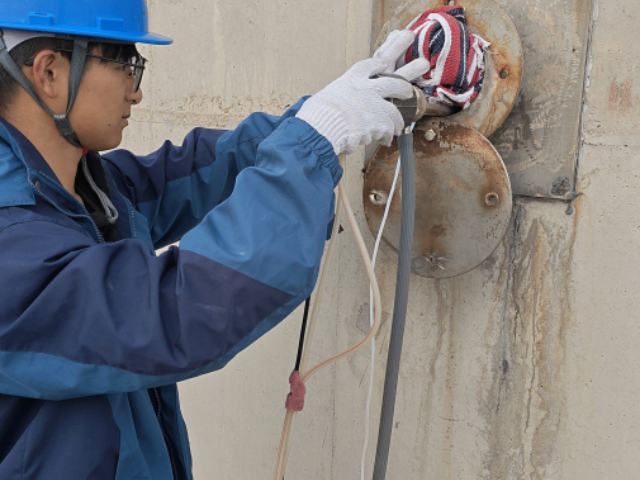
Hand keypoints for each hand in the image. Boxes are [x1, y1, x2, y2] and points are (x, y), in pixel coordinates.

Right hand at [296, 30, 429, 154]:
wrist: (321, 127)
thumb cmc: (316, 116)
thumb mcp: (324, 98)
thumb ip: (335, 99)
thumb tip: (330, 107)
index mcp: (350, 80)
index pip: (369, 66)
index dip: (379, 65)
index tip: (384, 65)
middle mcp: (365, 89)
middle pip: (394, 84)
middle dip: (403, 89)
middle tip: (407, 91)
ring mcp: (374, 105)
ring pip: (394, 112)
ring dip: (397, 122)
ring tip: (397, 128)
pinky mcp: (378, 123)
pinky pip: (388, 131)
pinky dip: (386, 137)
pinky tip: (385, 141)